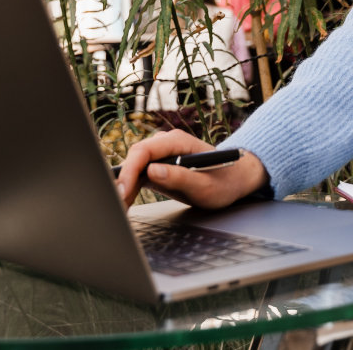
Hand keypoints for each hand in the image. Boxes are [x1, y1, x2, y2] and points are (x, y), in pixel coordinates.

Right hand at [116, 129, 269, 209]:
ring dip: (124, 187)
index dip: (129, 171)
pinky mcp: (158, 166)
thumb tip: (152, 171)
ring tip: (119, 210)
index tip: (123, 191)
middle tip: (117, 207)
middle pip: (134, 158)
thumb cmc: (224, 181)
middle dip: (122, 181)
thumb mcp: (205, 185)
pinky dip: (131, 189)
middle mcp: (166, 144)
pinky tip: (126, 204)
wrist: (235, 178)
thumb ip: (180, 177)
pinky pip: (139, 175)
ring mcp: (161, 154)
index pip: (144, 151)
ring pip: (133, 167)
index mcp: (178, 142)